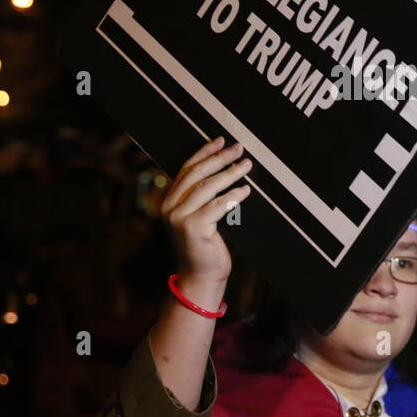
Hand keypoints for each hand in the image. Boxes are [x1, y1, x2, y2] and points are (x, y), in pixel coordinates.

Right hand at [161, 137, 251, 292]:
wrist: (200, 276)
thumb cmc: (204, 246)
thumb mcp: (198, 218)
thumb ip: (200, 197)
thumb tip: (222, 168)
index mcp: (169, 201)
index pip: (187, 169)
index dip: (204, 152)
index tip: (220, 140)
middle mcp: (170, 207)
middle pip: (197, 174)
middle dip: (219, 158)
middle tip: (239, 148)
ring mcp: (180, 218)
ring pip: (207, 187)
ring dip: (230, 173)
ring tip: (247, 165)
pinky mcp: (193, 228)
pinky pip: (217, 206)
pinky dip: (233, 196)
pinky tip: (245, 190)